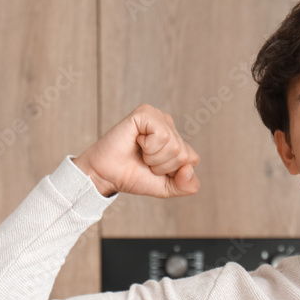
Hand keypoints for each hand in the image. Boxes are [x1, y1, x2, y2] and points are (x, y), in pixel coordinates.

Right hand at [74, 103, 200, 197]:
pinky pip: (162, 135)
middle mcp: (169, 125)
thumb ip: (187, 185)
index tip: (154, 169)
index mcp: (177, 140)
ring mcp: (158, 117)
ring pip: (174, 145)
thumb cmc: (133, 176)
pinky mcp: (146, 112)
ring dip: (154, 158)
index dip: (172, 172)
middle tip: (144, 161)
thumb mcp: (166, 187)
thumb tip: (189, 167)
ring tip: (140, 152)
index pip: (192, 160)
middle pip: (183, 154)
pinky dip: (148, 147)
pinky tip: (136, 141)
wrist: (107, 175)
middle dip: (162, 166)